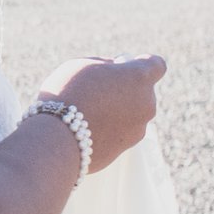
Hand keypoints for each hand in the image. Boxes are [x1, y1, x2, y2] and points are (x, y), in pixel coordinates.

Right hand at [43, 53, 165, 172]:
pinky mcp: (126, 149)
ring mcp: (138, 129)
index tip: (122, 67)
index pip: (157, 65)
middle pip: (142, 92)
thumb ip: (105, 65)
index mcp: (139, 77)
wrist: (56, 138)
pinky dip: (109, 130)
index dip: (140, 64)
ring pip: (132, 114)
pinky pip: (120, 133)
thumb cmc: (67, 94)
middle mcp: (147, 104)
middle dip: (125, 89)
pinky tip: (86, 128)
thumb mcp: (83, 65)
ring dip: (117, 111)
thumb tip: (114, 71)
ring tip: (88, 112)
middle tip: (97, 90)